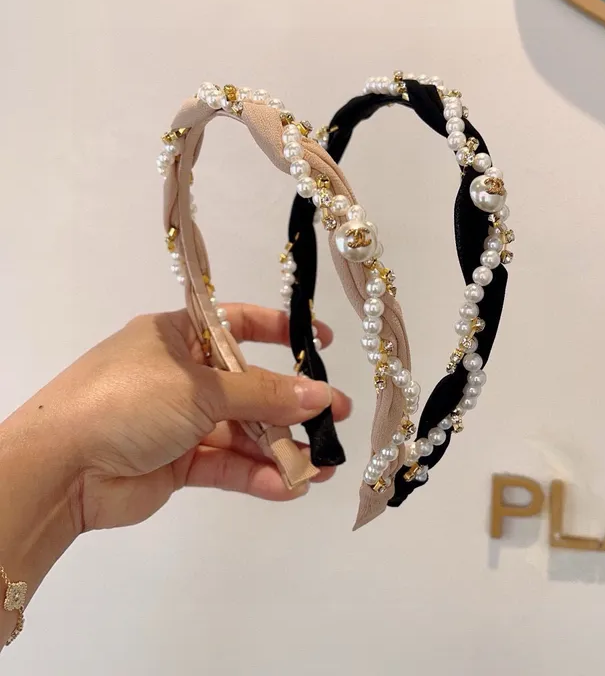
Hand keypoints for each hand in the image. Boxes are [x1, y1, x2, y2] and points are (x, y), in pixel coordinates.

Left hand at [13, 304, 350, 533]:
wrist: (60, 468)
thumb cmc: (130, 400)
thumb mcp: (200, 387)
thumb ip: (262, 394)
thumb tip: (319, 395)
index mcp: (179, 337)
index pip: (239, 324)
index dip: (281, 331)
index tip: (321, 345)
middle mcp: (182, 375)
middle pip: (249, 386)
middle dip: (292, 405)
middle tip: (335, 419)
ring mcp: (180, 421)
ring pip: (242, 431)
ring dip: (280, 448)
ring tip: (322, 466)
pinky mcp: (178, 463)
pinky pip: (225, 464)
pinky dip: (256, 475)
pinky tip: (288, 487)